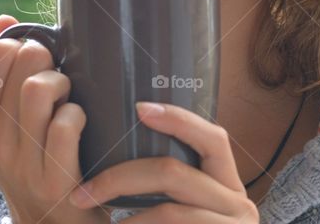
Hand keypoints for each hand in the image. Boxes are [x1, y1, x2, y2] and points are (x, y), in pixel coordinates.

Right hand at [0, 14, 108, 223]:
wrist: (52, 223)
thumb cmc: (34, 157)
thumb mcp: (7, 122)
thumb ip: (2, 72)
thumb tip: (5, 20)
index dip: (23, 44)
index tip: (34, 59)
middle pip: (24, 64)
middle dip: (49, 59)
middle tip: (58, 75)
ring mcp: (21, 163)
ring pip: (41, 89)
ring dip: (65, 83)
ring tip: (68, 96)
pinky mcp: (53, 180)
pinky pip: (66, 123)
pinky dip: (78, 114)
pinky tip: (79, 123)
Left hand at [67, 102, 258, 222]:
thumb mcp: (186, 213)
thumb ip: (170, 187)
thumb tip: (127, 138)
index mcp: (228, 185)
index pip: (212, 138)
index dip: (178, 119)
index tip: (139, 108)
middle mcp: (239, 205)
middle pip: (174, 172)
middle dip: (119, 177)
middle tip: (80, 195)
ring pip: (169, 212)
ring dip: (124, 219)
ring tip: (96, 221)